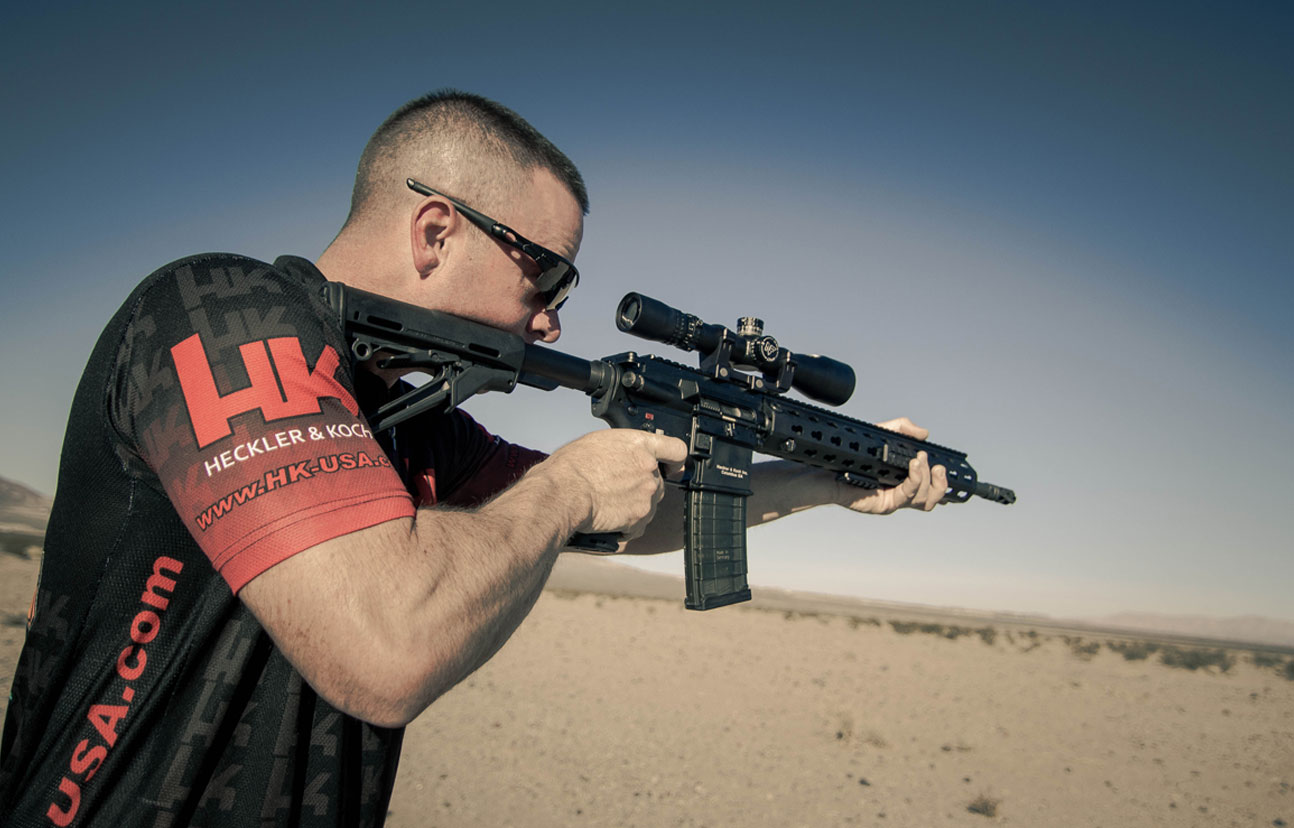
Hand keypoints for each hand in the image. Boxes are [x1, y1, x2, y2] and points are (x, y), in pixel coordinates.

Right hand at [542, 429, 688, 539]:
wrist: (562, 492)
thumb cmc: (572, 466)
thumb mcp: (600, 442)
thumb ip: (623, 448)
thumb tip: (625, 455)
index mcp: (640, 445)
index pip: (676, 450)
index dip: (674, 460)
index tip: (671, 466)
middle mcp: (649, 469)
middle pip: (659, 481)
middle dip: (642, 487)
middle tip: (618, 489)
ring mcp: (647, 494)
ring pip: (649, 504)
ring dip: (634, 506)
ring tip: (608, 504)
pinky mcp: (639, 517)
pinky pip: (639, 525)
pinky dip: (627, 526)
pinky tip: (610, 519)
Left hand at [838, 417, 947, 514]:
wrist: (827, 468)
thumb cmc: (853, 454)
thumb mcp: (881, 434)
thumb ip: (902, 428)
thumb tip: (924, 432)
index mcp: (904, 479)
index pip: (931, 486)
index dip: (944, 481)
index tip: (948, 466)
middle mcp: (901, 492)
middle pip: (933, 497)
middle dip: (941, 482)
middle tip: (937, 464)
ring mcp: (894, 500)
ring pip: (924, 500)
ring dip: (928, 479)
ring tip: (921, 459)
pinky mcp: (885, 504)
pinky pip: (907, 496)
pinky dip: (915, 480)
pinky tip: (915, 466)